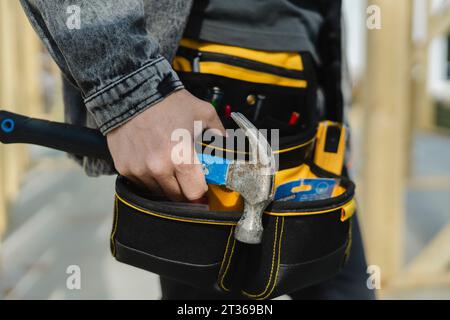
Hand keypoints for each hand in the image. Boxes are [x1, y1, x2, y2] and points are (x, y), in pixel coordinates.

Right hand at [106, 89, 224, 201]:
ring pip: (158, 191)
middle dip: (184, 188)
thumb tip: (227, 144)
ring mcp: (139, 170)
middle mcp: (159, 169)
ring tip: (167, 163)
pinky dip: (148, 177)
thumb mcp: (203, 113)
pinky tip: (151, 160)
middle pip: (176, 197)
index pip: (194, 194)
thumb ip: (218, 132)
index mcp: (181, 159)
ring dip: (165, 183)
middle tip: (186, 175)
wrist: (133, 92)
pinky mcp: (124, 168)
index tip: (201, 186)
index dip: (200, 192)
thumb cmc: (169, 102)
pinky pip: (140, 183)